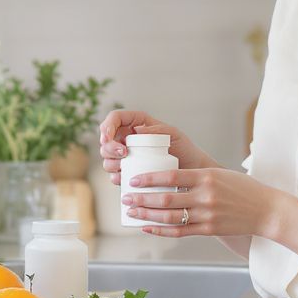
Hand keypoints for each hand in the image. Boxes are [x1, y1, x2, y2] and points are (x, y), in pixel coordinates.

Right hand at [98, 109, 216, 183]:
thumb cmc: (184, 149)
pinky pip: (113, 175)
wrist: (191, 172)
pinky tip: (124, 179)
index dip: (107, 126)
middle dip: (109, 148)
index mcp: (137, 123)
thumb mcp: (173, 135)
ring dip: (111, 163)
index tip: (108, 138)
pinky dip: (116, 177)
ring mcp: (126, 156)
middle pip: (106, 140)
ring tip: (124, 167)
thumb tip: (137, 129)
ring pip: (107, 158)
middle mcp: (128, 138)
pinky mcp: (128, 172)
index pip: (115, 118)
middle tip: (123, 154)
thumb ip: (157, 129)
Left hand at [121, 166, 278, 238]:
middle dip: (142, 199)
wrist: (265, 210)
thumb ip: (195, 175)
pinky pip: (180, 231)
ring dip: (147, 216)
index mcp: (206, 176)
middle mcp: (205, 196)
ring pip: (170, 217)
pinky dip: (161, 230)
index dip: (149, 179)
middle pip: (166, 199)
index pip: (171, 176)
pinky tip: (146, 228)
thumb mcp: (218, 173)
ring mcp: (207, 214)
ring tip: (131, 212)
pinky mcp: (209, 229)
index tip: (133, 180)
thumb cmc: (241, 188)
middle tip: (125, 198)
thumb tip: (165, 175)